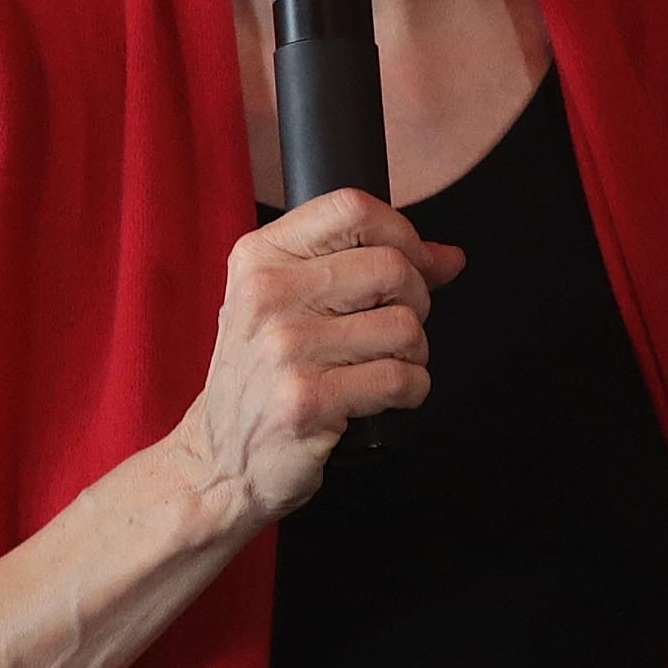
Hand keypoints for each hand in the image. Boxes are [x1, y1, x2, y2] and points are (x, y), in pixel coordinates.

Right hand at [164, 188, 463, 533]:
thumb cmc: (261, 376)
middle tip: (396, 330)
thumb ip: (361, 268)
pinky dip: (410, 390)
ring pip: (404, 326)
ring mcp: (284, 348)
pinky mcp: (306, 401)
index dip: (401, 233)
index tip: (411, 265)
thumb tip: (448, 258)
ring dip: (414, 353)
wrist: (219, 459)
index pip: (352, 208)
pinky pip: (400, 379)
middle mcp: (267, 294)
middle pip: (391, 266)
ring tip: (385, 367)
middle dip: (416, 301)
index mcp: (259, 258)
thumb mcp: (288, 305)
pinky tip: (385, 398)